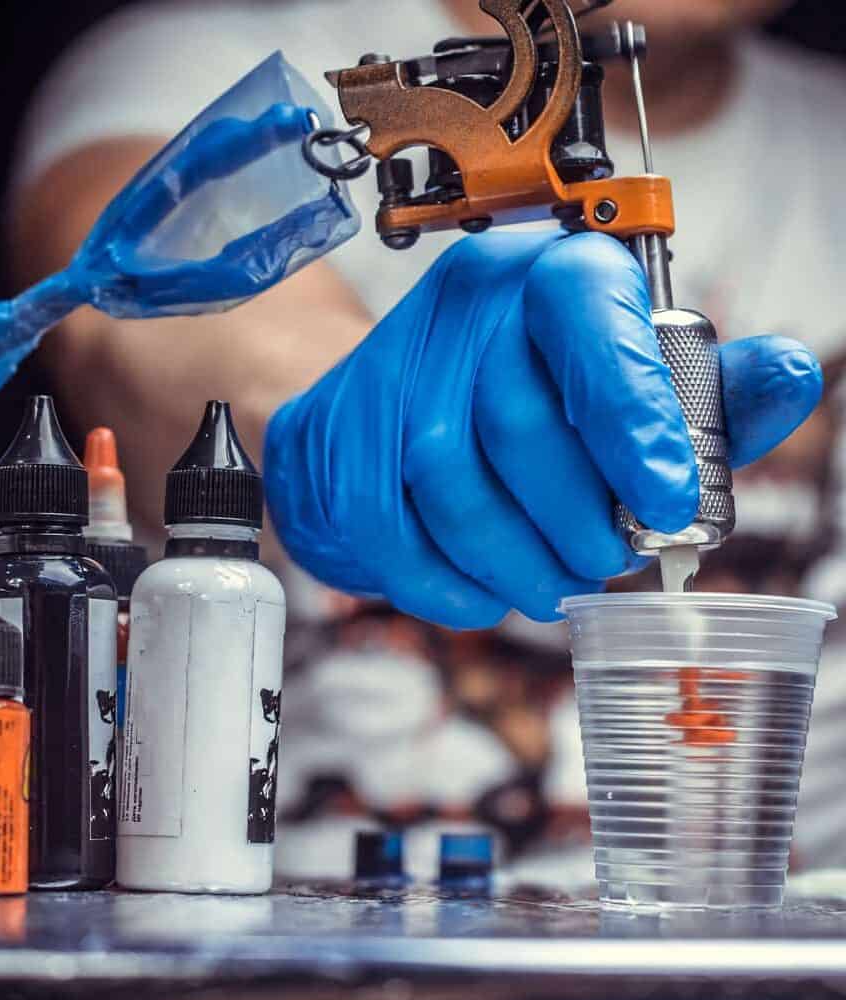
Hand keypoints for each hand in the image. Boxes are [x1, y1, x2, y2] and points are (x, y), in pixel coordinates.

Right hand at [264, 231, 821, 628]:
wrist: (383, 406)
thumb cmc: (522, 397)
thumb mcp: (628, 381)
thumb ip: (706, 393)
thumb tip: (787, 376)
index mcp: (546, 274)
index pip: (585, 315)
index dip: (630, 417)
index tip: (665, 504)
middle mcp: (464, 308)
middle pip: (514, 422)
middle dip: (574, 519)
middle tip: (607, 563)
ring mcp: (392, 371)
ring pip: (449, 484)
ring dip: (515, 560)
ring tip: (555, 586)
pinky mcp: (342, 440)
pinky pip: (391, 530)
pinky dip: (448, 584)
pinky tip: (486, 595)